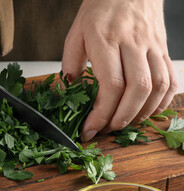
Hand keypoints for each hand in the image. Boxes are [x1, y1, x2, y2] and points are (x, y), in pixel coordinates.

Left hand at [61, 0, 177, 141]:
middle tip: (107, 129)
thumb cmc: (99, 10)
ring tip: (124, 122)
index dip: (101, 113)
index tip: (90, 128)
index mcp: (106, 40)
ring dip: (142, 113)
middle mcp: (133, 44)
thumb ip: (70, 63)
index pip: (111, 84)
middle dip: (122, 117)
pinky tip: (146, 110)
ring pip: (158, 86)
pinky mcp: (163, 50)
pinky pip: (170, 80)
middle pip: (138, 89)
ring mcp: (152, 47)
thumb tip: (69, 91)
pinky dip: (161, 102)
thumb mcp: (75, 34)